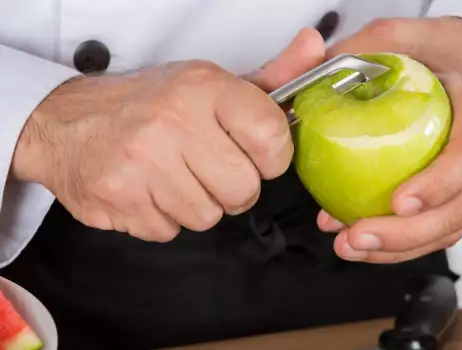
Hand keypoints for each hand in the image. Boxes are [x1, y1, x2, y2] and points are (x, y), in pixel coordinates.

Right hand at [11, 28, 324, 241]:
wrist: (66, 123)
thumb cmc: (149, 104)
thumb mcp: (209, 83)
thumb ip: (270, 77)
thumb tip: (314, 46)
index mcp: (204, 88)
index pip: (272, 136)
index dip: (272, 158)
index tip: (257, 155)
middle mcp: (173, 121)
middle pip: (243, 190)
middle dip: (233, 188)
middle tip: (209, 168)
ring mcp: (143, 161)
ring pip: (208, 216)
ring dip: (197, 204)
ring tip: (175, 176)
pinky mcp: (120, 197)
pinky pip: (171, 231)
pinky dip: (165, 218)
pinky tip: (150, 190)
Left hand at [318, 17, 461, 262]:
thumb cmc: (453, 52)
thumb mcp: (411, 35)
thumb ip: (367, 48)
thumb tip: (313, 66)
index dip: (436, 184)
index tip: (398, 202)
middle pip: (458, 208)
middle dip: (406, 234)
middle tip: (356, 236)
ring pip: (447, 228)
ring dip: (397, 247)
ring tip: (350, 245)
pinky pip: (436, 229)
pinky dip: (399, 242)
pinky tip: (362, 240)